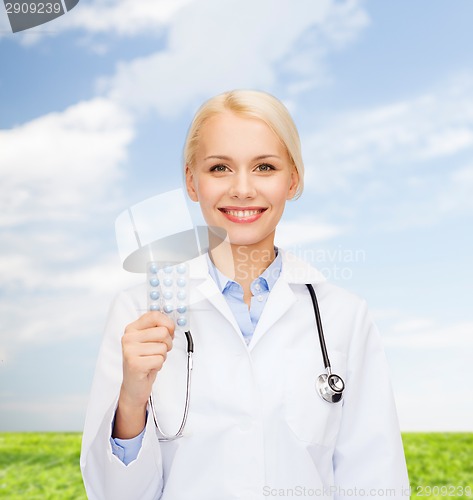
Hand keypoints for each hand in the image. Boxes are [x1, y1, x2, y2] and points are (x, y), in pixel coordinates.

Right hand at [113, 311, 174, 438]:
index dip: (168, 323)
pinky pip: (160, 359)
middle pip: (163, 332)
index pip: (154, 315)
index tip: (170, 331)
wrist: (134, 385)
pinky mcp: (135, 364)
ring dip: (162, 356)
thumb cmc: (144, 361)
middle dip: (167, 343)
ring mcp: (130, 351)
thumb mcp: (149, 341)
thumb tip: (172, 322)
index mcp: (132, 328)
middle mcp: (128, 337)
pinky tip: (150, 367)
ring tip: (152, 360)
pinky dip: (159, 365)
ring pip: (163, 347)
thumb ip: (157, 328)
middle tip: (159, 351)